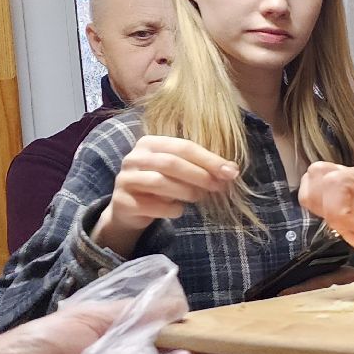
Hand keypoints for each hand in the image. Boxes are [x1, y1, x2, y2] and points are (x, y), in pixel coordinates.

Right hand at [95, 136, 238, 252]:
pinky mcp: (122, 201)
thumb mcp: (179, 172)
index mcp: (150, 143)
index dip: (209, 159)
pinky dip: (171, 209)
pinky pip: (151, 205)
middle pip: (171, 163)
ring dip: (186, 191)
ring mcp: (125, 179)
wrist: (129, 209)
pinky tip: (179, 211)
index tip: (231, 172)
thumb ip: (201, 167)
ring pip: (159, 182)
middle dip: (200, 175)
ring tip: (199, 198)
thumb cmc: (160, 185)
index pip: (184, 146)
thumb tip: (232, 170)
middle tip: (219, 187)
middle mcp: (134, 157)